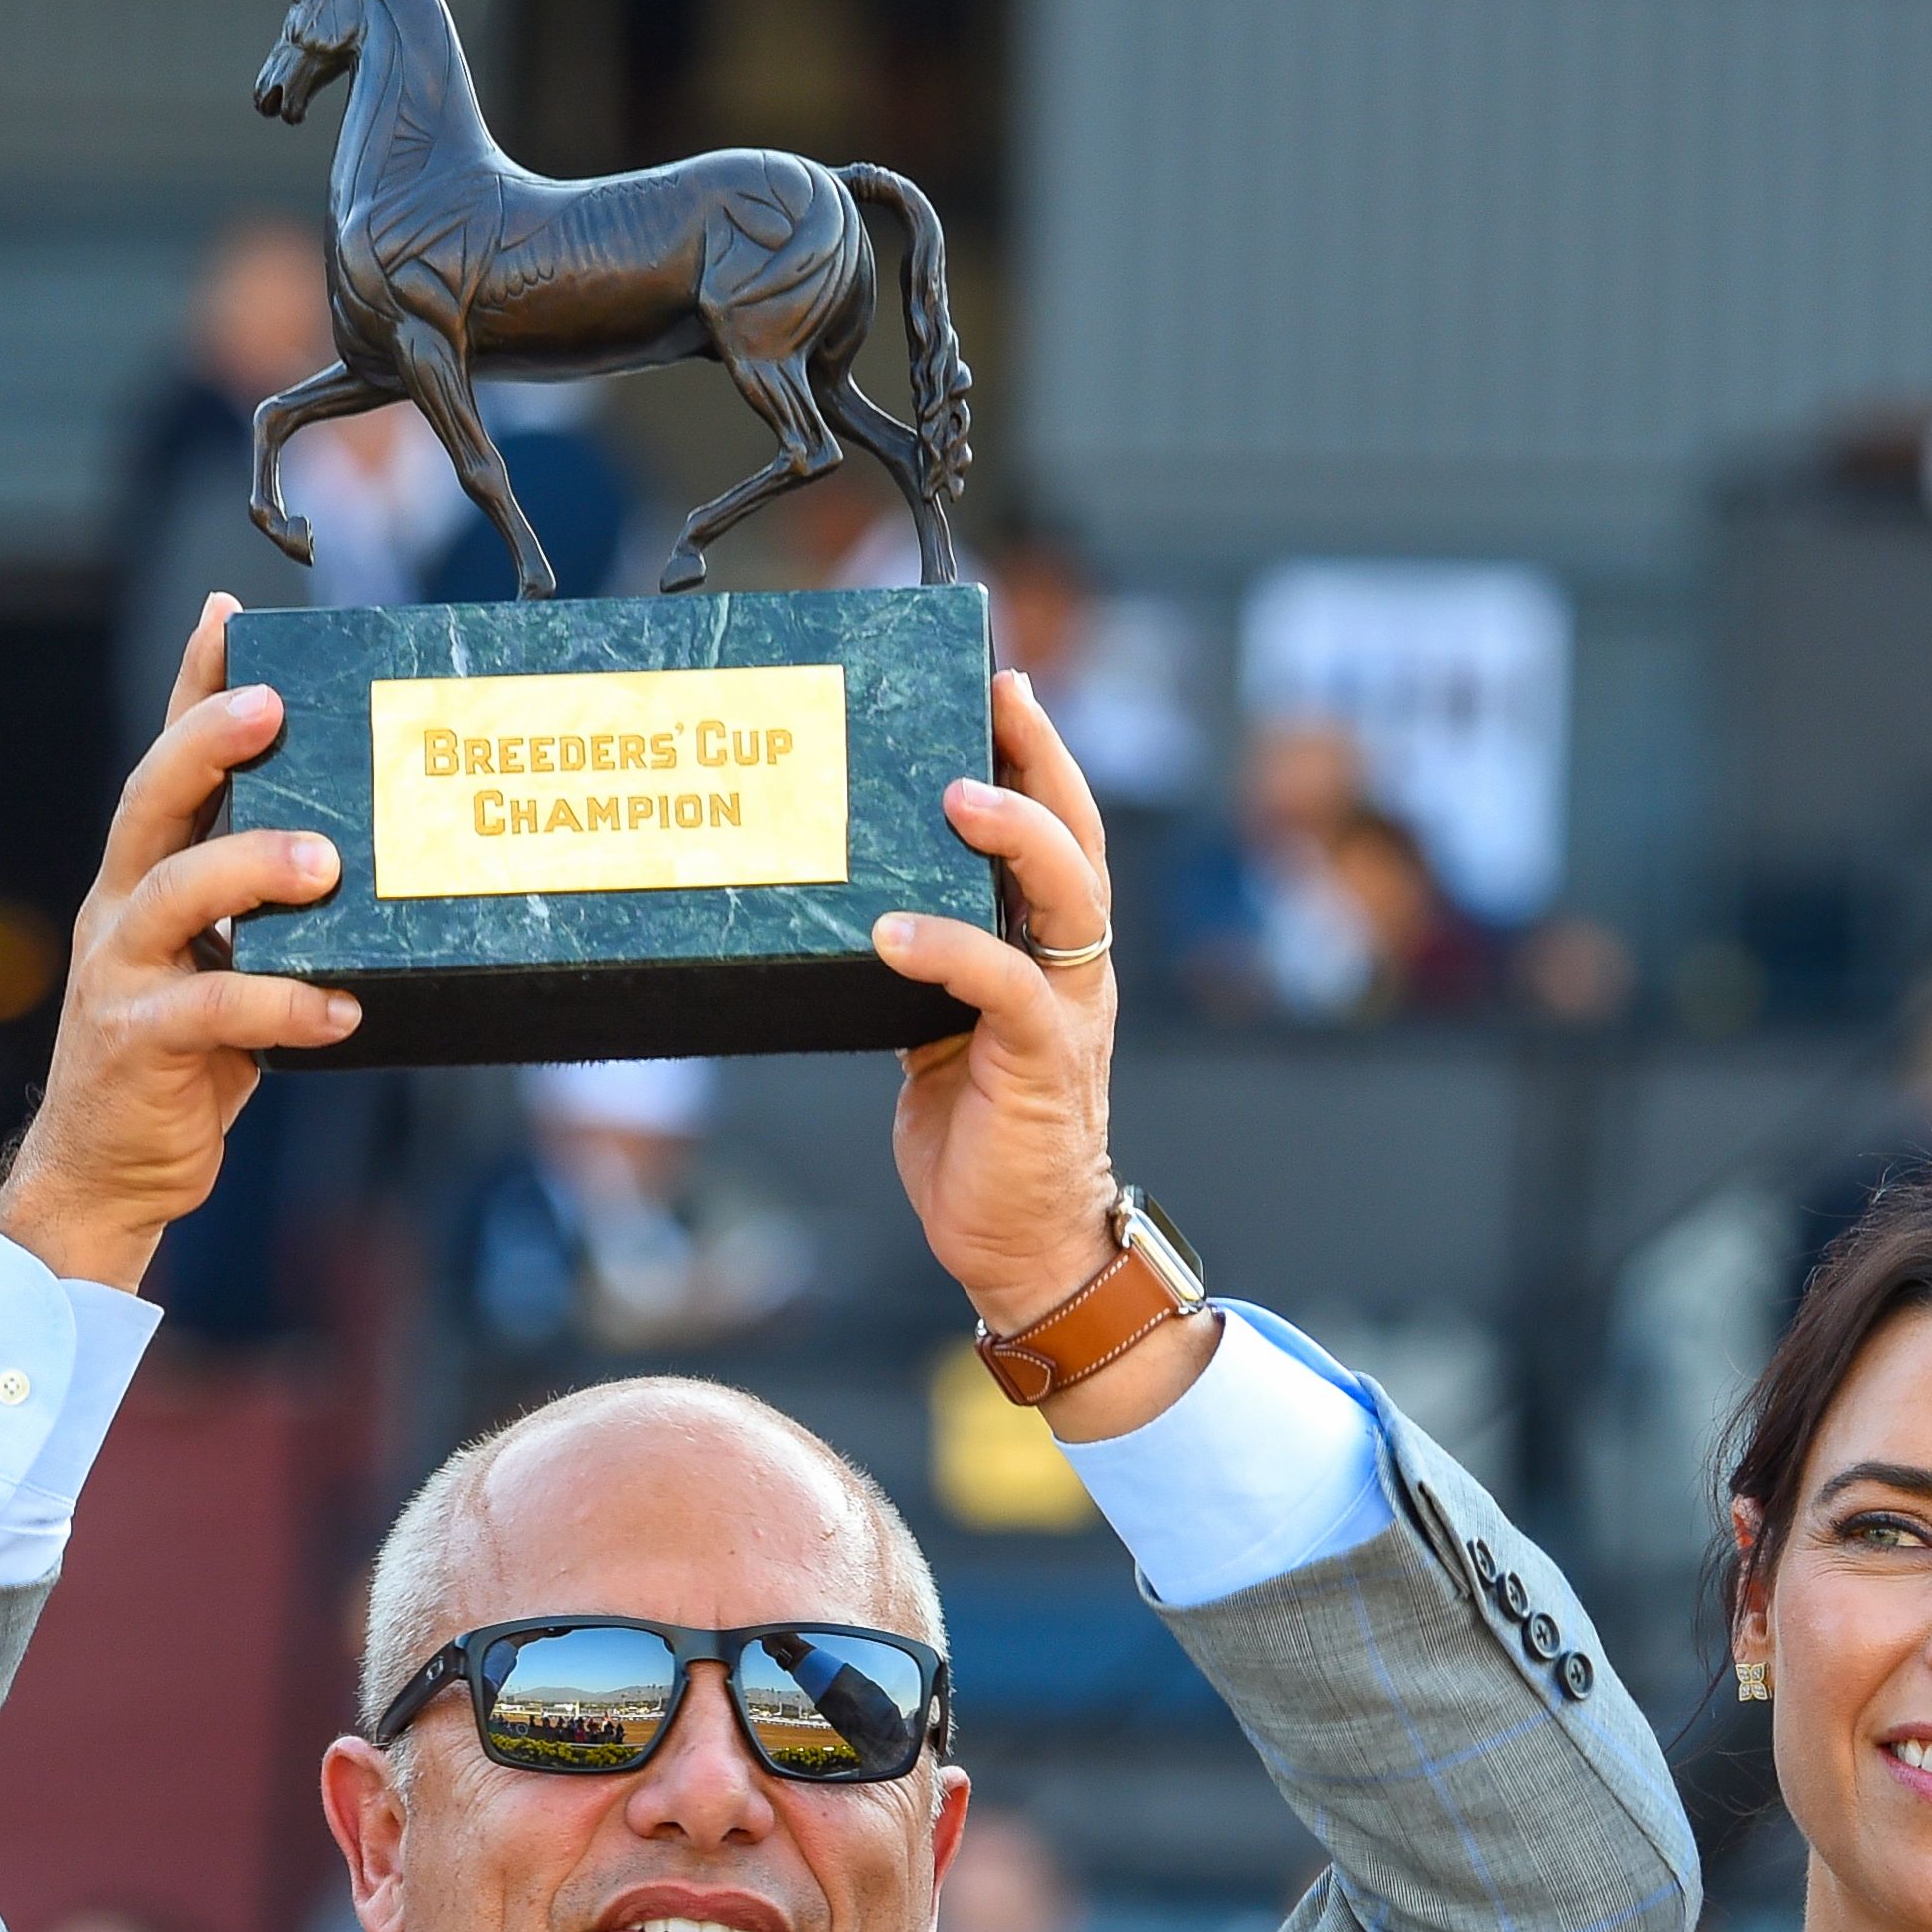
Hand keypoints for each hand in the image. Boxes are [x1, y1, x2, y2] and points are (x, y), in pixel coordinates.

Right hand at [0, 595, 353, 1288]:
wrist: (110, 1173)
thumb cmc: (184, 1064)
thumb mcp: (222, 968)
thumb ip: (262, 915)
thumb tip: (360, 858)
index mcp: (142, 879)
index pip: (165, 765)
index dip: (193, 689)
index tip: (230, 618)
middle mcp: (120, 910)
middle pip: (153, 801)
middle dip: (208, 742)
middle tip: (272, 707)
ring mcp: (121, 973)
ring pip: (176, 892)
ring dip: (251, 867)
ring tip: (326, 864)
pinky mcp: (137, 1043)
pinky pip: (213, 1010)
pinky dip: (282, 1006)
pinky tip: (340, 1008)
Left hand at [874, 673, 1210, 1431]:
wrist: (1019, 1246)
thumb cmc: (978, 1138)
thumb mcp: (934, 1034)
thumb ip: (920, 970)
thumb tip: (854, 909)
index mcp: (1051, 951)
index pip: (1057, 832)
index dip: (1038, 756)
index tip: (1002, 686)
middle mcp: (1074, 967)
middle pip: (1076, 838)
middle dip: (1042, 759)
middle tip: (1002, 696)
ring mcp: (1066, 1011)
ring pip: (1065, 896)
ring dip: (1014, 835)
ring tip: (957, 792)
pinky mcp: (1043, 1062)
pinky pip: (1006, 986)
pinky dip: (949, 950)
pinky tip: (891, 932)